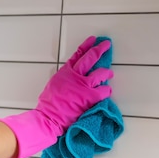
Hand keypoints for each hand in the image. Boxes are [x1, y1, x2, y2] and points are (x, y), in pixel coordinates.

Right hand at [0, 36, 112, 157]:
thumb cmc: (48, 105)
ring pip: (100, 73)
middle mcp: (75, 76)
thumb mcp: (53, 85)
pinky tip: (106, 92)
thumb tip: (70, 78)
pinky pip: (104, 91)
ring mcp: (83, 85)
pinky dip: (106, 91)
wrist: (49, 117)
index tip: (93, 39)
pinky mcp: (90, 96)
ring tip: (109, 73)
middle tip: (106, 45)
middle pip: (90, 58)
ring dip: (107, 73)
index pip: (77, 55)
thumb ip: (63, 79)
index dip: (86, 46)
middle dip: (99, 49)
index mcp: (65, 72)